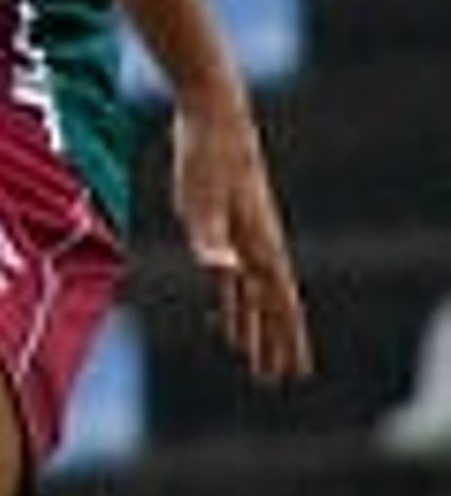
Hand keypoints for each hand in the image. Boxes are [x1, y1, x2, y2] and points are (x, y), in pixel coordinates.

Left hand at [169, 99, 312, 384]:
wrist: (212, 116)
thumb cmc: (207, 158)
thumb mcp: (202, 200)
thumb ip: (212, 241)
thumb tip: (225, 273)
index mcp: (259, 243)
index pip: (279, 303)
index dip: (285, 338)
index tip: (293, 372)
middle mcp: (257, 244)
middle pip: (271, 305)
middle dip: (273, 342)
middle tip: (276, 379)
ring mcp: (242, 236)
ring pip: (251, 293)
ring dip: (253, 326)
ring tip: (253, 359)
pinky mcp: (222, 225)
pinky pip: (231, 275)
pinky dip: (231, 300)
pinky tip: (226, 317)